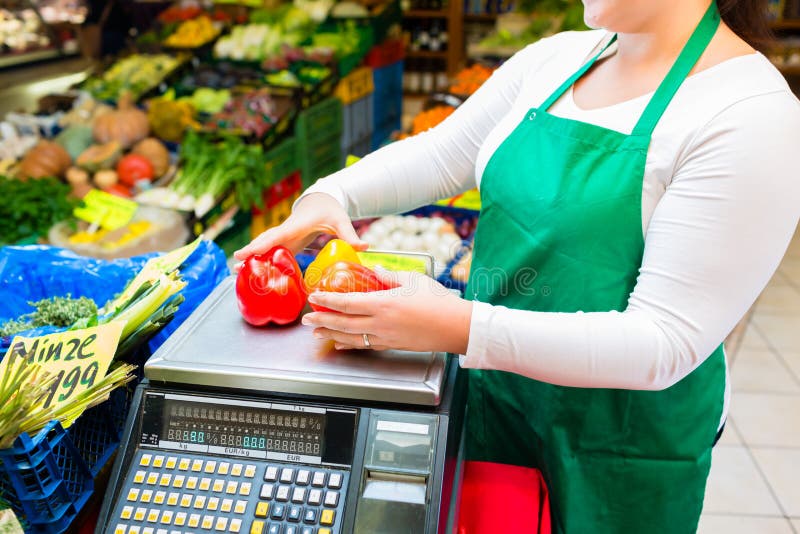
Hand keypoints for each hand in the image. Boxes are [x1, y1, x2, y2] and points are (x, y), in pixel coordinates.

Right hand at [233, 193, 367, 263]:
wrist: (322, 200)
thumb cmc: (330, 209)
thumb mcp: (341, 220)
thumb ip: (350, 235)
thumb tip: (365, 247)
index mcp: (297, 225)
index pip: (278, 235)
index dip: (263, 244)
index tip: (249, 252)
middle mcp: (287, 230)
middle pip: (266, 241)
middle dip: (251, 251)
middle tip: (236, 263)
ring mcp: (285, 235)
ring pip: (265, 246)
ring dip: (252, 257)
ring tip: (237, 270)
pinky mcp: (286, 241)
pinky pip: (271, 250)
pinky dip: (261, 259)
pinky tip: (253, 271)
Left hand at [301, 268, 472, 353]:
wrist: (455, 326)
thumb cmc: (438, 301)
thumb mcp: (412, 280)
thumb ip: (389, 275)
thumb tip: (374, 269)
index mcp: (383, 304)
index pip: (346, 303)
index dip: (327, 301)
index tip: (314, 297)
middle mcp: (380, 324)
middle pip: (343, 324)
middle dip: (321, 321)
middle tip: (306, 320)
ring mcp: (385, 337)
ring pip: (351, 338)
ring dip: (331, 335)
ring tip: (317, 333)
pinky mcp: (392, 345)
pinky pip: (365, 346)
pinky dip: (350, 345)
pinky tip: (341, 343)